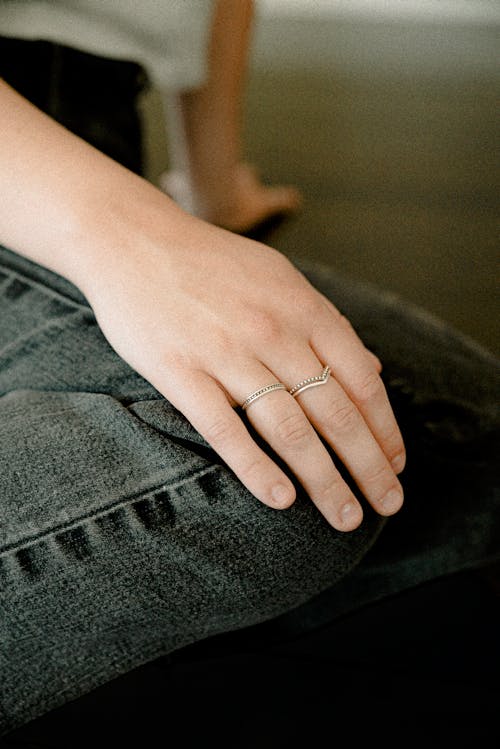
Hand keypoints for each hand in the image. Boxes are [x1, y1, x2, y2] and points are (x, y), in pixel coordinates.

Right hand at [84, 207, 404, 531]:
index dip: (385, 427)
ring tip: (346, 517)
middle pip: (334, 412)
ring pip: (289, 429)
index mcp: (301, 306)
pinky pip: (224, 431)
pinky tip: (281, 500)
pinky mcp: (179, 373)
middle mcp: (272, 331)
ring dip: (324, 480)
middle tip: (388, 505)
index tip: (397, 463)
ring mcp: (225, 353)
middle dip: (368, 466)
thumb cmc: (211, 264)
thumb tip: (373, 371)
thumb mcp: (280, 277)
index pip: (361, 378)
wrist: (133, 240)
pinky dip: (255, 469)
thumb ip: (326, 323)